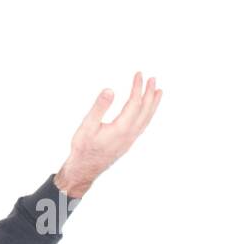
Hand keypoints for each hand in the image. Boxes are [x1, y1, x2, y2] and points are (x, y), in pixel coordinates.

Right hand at [54, 72, 162, 196]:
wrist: (84, 169)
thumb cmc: (83, 148)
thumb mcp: (87, 126)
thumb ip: (99, 107)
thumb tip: (110, 90)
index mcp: (121, 128)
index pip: (135, 104)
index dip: (138, 88)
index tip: (139, 74)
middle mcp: (130, 134)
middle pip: (145, 111)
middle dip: (150, 94)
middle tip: (153, 79)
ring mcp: (130, 139)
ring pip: (147, 119)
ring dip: (153, 104)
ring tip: (158, 92)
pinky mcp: (127, 142)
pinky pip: (143, 125)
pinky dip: (148, 114)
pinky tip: (146, 110)